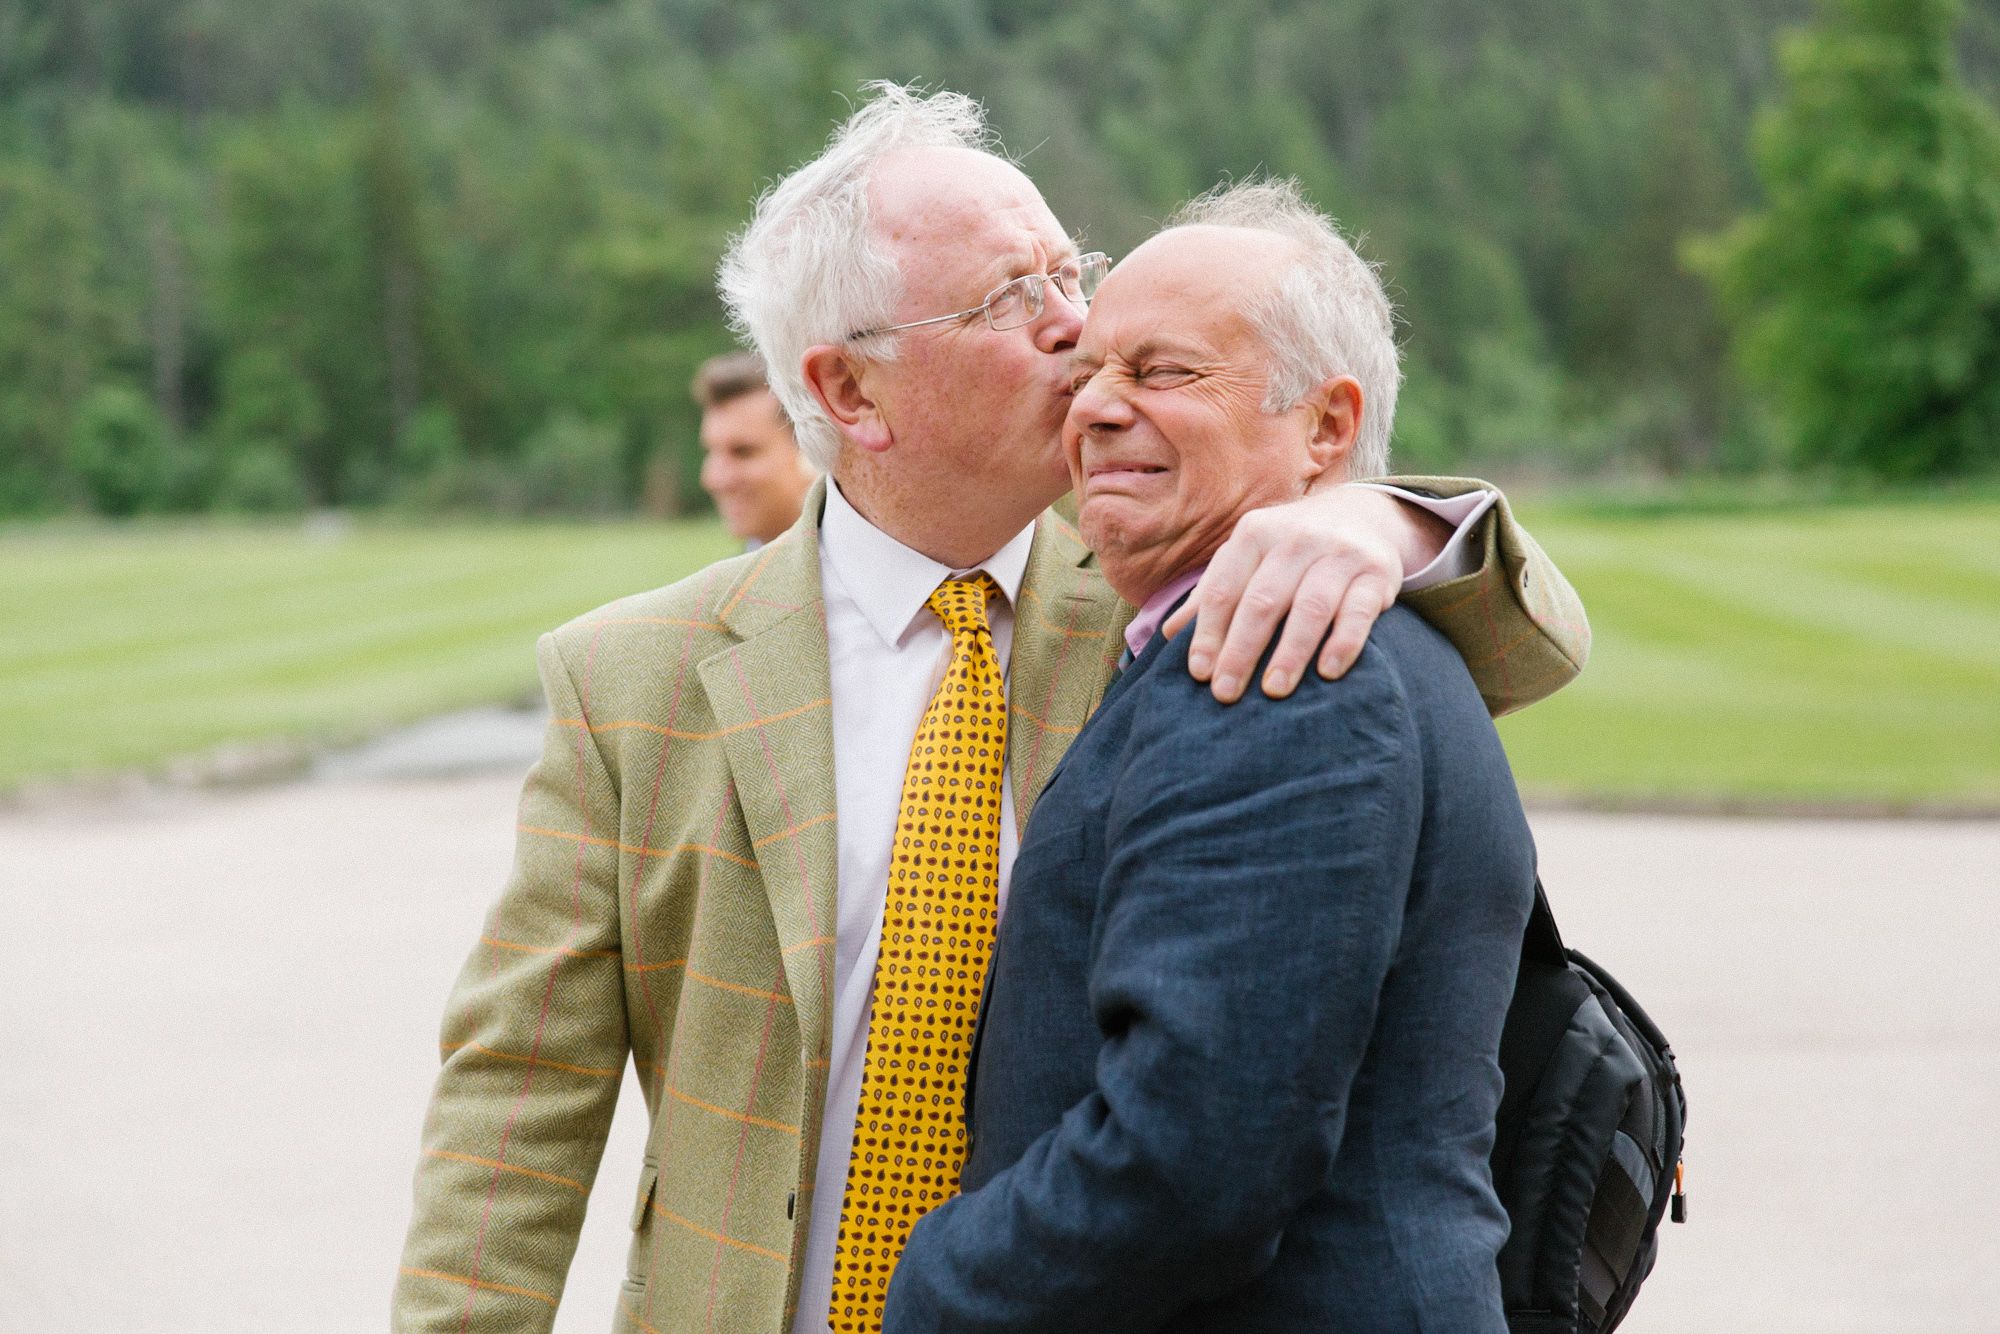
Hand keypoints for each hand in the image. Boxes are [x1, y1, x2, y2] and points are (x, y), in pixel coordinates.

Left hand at [1163, 486, 1450, 702]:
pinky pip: (1359, 611)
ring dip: (1290, 652)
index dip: (1209, 632)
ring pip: (1311, 607)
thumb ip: (1213, 594)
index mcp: (1255, 534)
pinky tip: (1328, 673)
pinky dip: (1344, 643)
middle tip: (1226, 693)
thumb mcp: (1248, 559)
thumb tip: (1168, 635)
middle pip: (1264, 601)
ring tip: (1273, 692)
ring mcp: (1340, 554)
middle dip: (1242, 650)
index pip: (1225, 589)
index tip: (1199, 673)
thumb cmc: (1288, 552)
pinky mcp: (1378, 573)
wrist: (1362, 517)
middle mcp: (1296, 539)